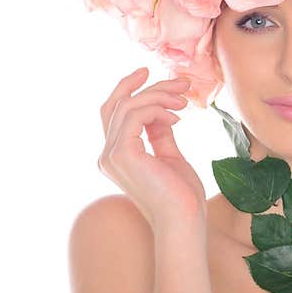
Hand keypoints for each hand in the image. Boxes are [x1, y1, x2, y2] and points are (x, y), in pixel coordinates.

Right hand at [97, 67, 206, 233]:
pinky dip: (157, 108)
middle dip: (147, 87)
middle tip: (179, 82)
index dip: (128, 88)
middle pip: (118, 104)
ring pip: (128, 106)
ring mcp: (111, 155)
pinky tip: (177, 117)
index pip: (113, 112)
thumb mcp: (170, 156)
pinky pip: (136, 115)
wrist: (185, 219)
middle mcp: (107, 155)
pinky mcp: (123, 154)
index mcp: (115, 156)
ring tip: (184, 101)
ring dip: (159, 96)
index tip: (150, 73)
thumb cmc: (181, 195)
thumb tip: (162, 112)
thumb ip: (160, 134)